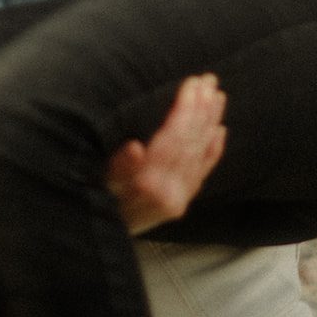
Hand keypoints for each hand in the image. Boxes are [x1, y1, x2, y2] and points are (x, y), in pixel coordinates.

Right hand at [105, 74, 226, 235]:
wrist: (101, 236)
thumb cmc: (96, 199)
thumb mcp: (98, 181)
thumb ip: (119, 167)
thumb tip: (136, 147)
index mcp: (148, 184)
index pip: (175, 138)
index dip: (186, 108)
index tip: (193, 82)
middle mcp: (169, 193)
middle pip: (191, 143)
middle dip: (202, 109)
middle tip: (210, 80)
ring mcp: (178, 199)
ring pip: (200, 154)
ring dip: (210, 122)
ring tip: (217, 95)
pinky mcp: (181, 202)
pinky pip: (202, 172)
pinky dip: (213, 150)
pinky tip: (220, 130)